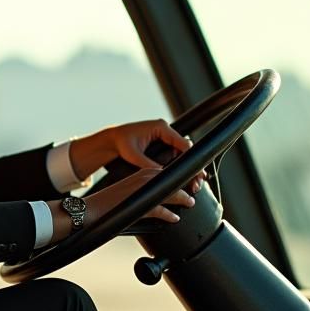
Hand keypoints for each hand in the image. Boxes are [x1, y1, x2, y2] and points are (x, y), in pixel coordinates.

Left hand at [70, 119, 205, 194]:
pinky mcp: (161, 144)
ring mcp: (164, 137)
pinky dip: (179, 166)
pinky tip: (184, 178)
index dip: (190, 158)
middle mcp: (165, 131)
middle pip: (185, 149)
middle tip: (198, 181)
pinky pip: (174, 155)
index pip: (183, 143)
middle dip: (192, 166)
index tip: (196, 171)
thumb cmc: (120, 143)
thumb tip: (161, 176)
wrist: (111, 141)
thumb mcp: (134, 155)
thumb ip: (149, 165)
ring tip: (194, 182)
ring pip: (182, 153)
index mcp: (161, 128)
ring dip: (186, 167)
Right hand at [89, 168, 196, 225]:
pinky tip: (173, 218)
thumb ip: (146, 193)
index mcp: (142, 173)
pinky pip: (159, 209)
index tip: (188, 186)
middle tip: (193, 195)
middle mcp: (144, 178)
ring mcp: (142, 190)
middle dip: (185, 187)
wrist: (89, 210)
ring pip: (170, 192)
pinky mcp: (138, 204)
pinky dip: (168, 215)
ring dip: (182, 198)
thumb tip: (161, 202)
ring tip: (189, 203)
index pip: (167, 174)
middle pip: (172, 180)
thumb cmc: (108, 205)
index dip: (181, 180)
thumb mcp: (130, 193)